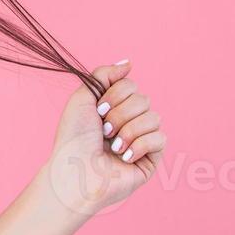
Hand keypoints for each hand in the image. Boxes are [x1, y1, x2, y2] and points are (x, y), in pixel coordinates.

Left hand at [43, 60, 168, 217]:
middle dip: (120, 114)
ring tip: (112, 146)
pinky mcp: (152, 158)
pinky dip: (139, 145)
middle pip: (143, 99)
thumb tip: (128, 63)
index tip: (98, 111)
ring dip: (128, 130)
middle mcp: (130, 121)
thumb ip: (103, 76)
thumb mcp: (82, 98)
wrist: (75, 172)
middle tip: (103, 131)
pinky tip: (124, 157)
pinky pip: (160, 138)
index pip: (131, 85)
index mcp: (114, 106)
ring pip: (154, 117)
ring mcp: (142, 139)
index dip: (114, 96)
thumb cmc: (73, 138)